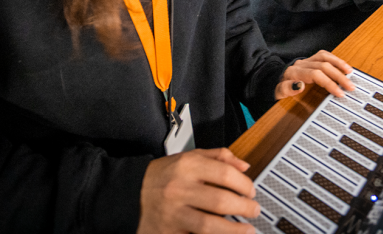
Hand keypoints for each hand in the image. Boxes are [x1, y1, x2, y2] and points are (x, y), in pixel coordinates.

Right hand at [137, 148, 258, 233]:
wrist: (129, 193)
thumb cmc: (162, 176)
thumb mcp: (187, 157)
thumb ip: (217, 157)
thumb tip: (244, 166)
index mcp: (187, 166)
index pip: (225, 174)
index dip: (244, 185)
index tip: (251, 191)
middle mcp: (180, 188)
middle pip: (221, 201)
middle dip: (244, 208)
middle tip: (253, 210)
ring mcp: (173, 212)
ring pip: (210, 225)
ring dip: (234, 230)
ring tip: (247, 230)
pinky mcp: (168, 231)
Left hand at [276, 50, 354, 98]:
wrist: (272, 77)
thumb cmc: (277, 86)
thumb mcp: (277, 92)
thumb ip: (286, 89)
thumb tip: (300, 86)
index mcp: (294, 72)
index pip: (316, 75)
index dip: (329, 83)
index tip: (339, 93)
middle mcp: (301, 63)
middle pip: (324, 66)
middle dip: (339, 76)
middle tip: (350, 87)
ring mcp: (307, 60)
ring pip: (325, 57)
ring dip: (339, 64)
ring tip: (350, 73)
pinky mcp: (311, 59)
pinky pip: (324, 55)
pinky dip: (335, 60)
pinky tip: (343, 66)